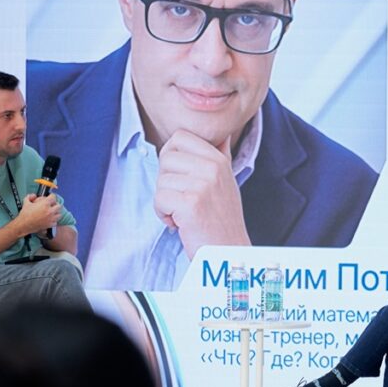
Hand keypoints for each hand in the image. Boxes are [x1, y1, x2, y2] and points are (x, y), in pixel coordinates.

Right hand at [16, 194, 61, 235]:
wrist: (23, 225)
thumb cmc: (24, 214)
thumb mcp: (26, 202)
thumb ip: (30, 197)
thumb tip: (33, 195)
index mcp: (45, 204)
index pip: (53, 197)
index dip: (52, 196)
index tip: (50, 196)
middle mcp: (50, 211)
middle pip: (59, 205)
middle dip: (56, 204)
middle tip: (52, 205)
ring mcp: (51, 218)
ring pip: (59, 214)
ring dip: (56, 212)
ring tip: (52, 212)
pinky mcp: (50, 224)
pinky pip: (56, 221)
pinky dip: (54, 220)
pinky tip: (50, 219)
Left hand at [154, 129, 251, 257]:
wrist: (228, 251)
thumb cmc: (221, 218)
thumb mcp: (226, 180)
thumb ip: (220, 156)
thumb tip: (221, 135)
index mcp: (219, 159)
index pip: (180, 136)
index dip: (171, 156)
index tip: (182, 177)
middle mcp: (214, 167)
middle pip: (165, 156)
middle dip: (166, 180)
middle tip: (183, 198)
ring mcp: (203, 184)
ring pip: (160, 179)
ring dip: (164, 201)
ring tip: (183, 213)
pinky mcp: (191, 203)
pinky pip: (159, 198)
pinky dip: (163, 214)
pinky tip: (180, 222)